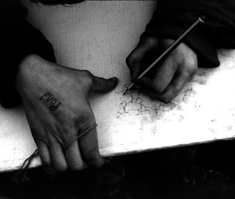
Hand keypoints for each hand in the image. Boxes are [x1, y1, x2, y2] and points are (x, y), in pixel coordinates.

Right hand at [15, 55, 117, 173]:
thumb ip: (102, 85)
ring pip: (61, 167)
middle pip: (77, 165)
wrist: (32, 76)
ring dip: (69, 166)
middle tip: (86, 159)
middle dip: (84, 165)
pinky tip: (58, 159)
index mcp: (84, 120)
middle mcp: (68, 132)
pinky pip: (45, 161)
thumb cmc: (59, 78)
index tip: (99, 162)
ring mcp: (51, 136)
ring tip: (73, 159)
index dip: (97, 162)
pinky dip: (53, 165)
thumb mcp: (85, 80)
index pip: (91, 152)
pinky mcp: (38, 136)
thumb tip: (113, 82)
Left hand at [126, 37, 197, 102]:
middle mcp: (186, 69)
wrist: (181, 30)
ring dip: (158, 91)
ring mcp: (191, 74)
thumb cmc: (162, 36)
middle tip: (145, 83)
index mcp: (175, 58)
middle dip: (152, 93)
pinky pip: (175, 89)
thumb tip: (134, 79)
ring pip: (171, 95)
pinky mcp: (191, 76)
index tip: (139, 78)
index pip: (158, 85)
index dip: (145, 85)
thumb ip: (134, 60)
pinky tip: (161, 75)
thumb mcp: (144, 43)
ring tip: (152, 79)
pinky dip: (165, 86)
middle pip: (166, 96)